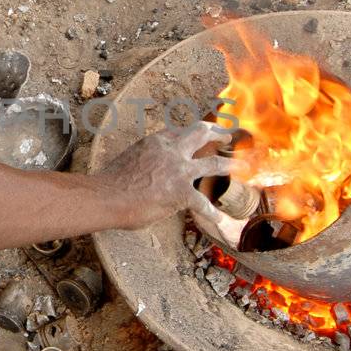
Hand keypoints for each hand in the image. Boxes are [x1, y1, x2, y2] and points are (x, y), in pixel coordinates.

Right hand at [94, 120, 236, 228]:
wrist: (106, 196)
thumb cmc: (111, 182)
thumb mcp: (131, 158)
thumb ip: (147, 159)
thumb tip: (149, 169)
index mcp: (157, 141)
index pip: (181, 131)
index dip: (195, 132)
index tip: (202, 134)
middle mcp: (172, 151)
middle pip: (202, 133)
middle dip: (219, 134)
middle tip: (229, 138)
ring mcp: (179, 171)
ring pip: (214, 164)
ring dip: (231, 166)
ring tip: (244, 168)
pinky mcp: (181, 193)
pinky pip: (204, 203)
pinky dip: (213, 213)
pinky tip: (221, 219)